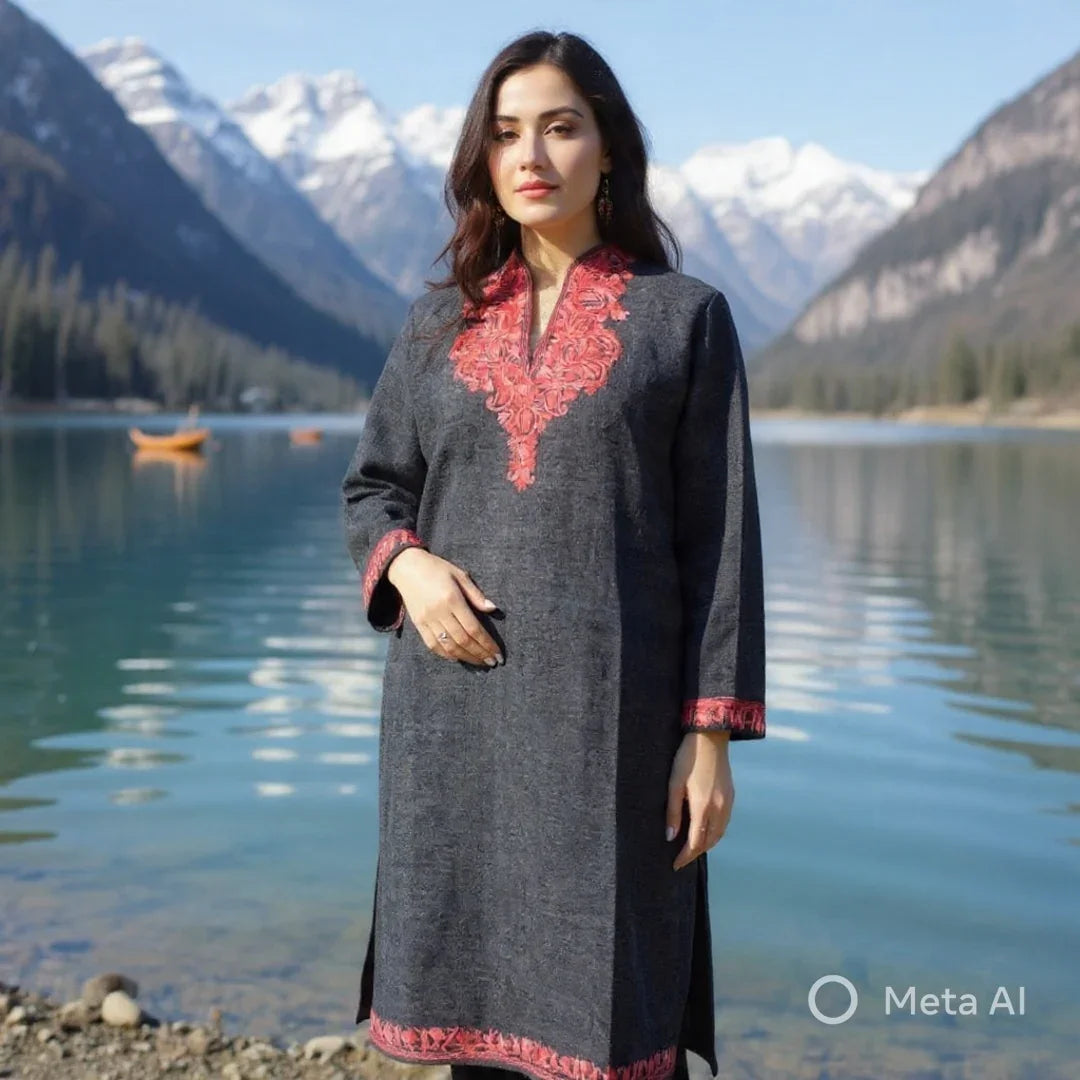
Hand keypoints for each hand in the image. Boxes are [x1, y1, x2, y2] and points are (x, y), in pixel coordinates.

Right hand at [386, 548, 503, 667]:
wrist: (406, 567)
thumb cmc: (437, 568)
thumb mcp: (459, 575)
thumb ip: (476, 594)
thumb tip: (493, 609)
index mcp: (452, 599)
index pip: (473, 628)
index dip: (487, 644)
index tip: (498, 654)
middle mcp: (439, 612)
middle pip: (463, 640)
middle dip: (480, 654)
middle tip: (492, 662)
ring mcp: (426, 620)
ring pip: (448, 646)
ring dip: (466, 657)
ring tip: (479, 662)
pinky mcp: (417, 624)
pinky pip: (432, 645)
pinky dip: (446, 654)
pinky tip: (458, 658)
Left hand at [666, 731, 733, 869]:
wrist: (710, 737)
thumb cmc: (687, 759)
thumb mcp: (674, 784)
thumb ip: (672, 812)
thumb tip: (670, 837)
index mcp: (703, 807)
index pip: (695, 842)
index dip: (685, 856)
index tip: (675, 865)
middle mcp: (719, 808)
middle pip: (709, 842)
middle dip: (695, 853)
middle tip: (681, 860)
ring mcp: (727, 802)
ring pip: (719, 834)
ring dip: (707, 844)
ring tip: (692, 849)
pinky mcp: (730, 796)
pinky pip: (724, 822)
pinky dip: (715, 833)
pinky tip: (706, 831)